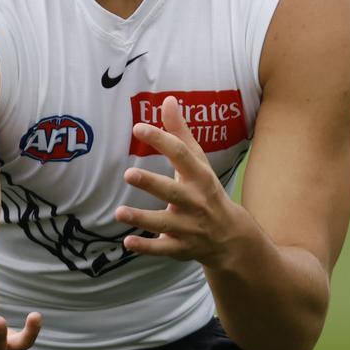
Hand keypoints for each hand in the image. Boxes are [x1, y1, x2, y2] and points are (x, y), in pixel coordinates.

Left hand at [114, 96, 249, 266]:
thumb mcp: (198, 162)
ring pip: (164, 223)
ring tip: (119, 212)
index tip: (139, 128)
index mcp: (199, 177)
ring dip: (142, 218)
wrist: (231, 237)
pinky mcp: (181, 247)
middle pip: (172, 192)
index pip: (181, 155)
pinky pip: (162, 249)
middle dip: (151, 184)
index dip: (161, 140)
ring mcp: (189, 227)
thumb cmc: (206, 190)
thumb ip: (180, 133)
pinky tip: (127, 243)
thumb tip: (168, 100)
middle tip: (128, 174)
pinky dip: (146, 247)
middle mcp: (195, 201)